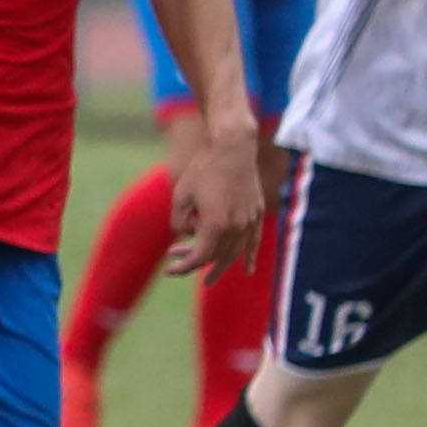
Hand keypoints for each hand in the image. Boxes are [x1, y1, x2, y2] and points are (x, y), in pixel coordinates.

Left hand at [165, 116, 268, 277]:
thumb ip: (179, 222)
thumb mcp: (180, 196)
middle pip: (215, 256)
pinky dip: (249, 257)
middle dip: (195, 262)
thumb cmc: (203, 170)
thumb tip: (187, 235)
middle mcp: (236, 227)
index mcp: (215, 225)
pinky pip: (253, 242)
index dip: (184, 267)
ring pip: (235, 253)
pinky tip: (247, 270)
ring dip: (219, 265)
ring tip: (208, 277)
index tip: (170, 269)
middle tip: (178, 262)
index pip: (199, 257)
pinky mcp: (256, 213)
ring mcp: (249, 221)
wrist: (232, 148)